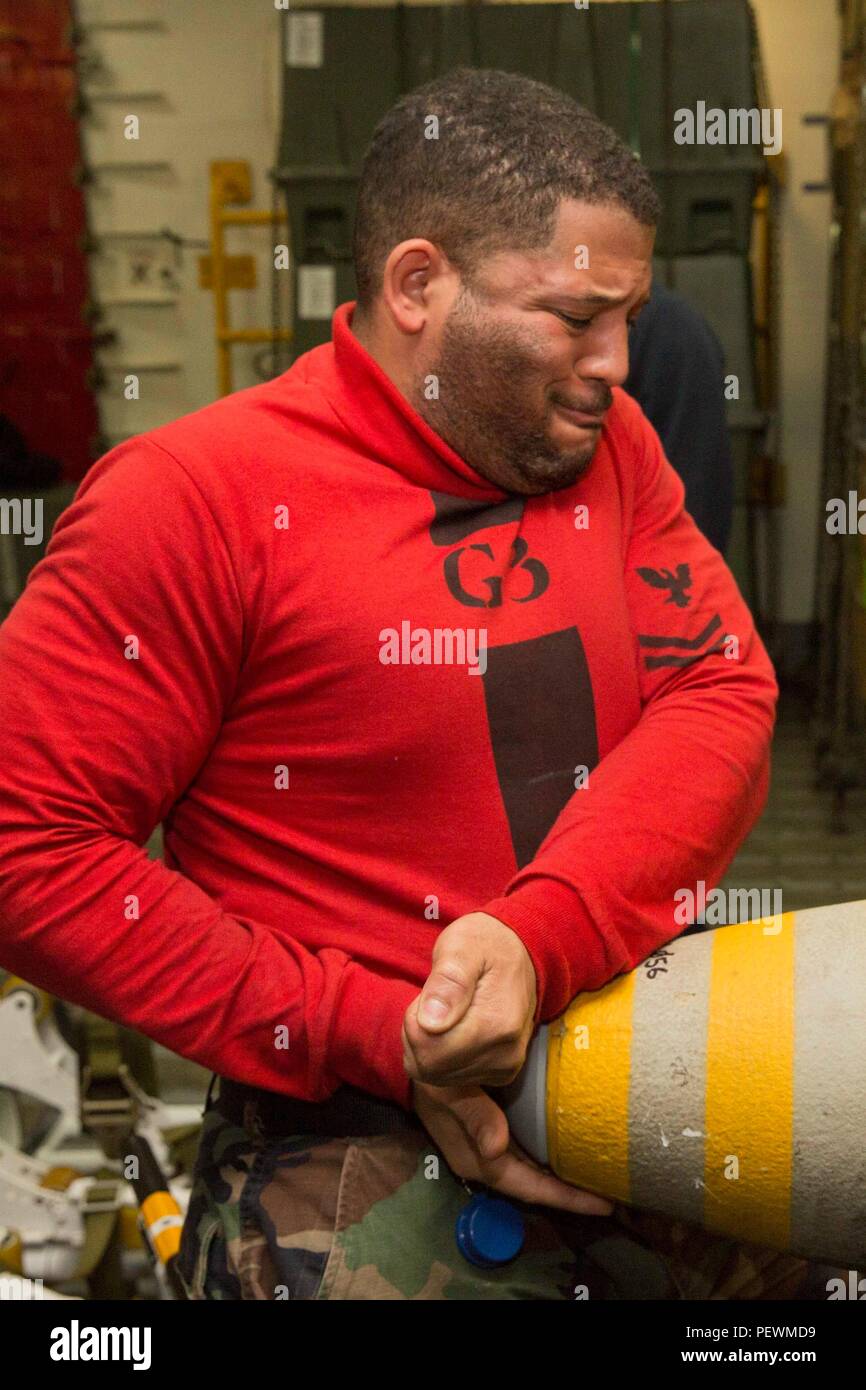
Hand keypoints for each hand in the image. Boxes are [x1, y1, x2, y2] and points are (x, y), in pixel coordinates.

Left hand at [402, 912, 536, 1087]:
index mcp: (497, 1023)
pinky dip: (441, 1055)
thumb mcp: (462, 946)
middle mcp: (505, 1054)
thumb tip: (431, 1023)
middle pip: (429, 1067)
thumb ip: (448, 981)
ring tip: (446, 1011)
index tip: (430, 994)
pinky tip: (454, 1027)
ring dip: (428, 1045)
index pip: (427, 1049)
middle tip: (434, 1001)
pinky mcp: (500, 1073)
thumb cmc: (484, 944)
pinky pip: (449, 1078)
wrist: (520, 952)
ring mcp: (504, 1067)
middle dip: (418, 1035)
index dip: (415, 1021)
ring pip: (435, 1075)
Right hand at [412, 1081, 613, 1215]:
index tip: (604, 1203)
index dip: (566, 1198)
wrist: (417, 1060)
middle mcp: (486, 1161)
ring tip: (603, 1176)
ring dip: (565, 1177)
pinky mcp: (494, 1134)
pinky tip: (574, 1149)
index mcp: (478, 1159)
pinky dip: (552, 1157)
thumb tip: (497, 1147)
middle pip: (536, 1187)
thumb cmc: (433, 1075)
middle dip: (573, 1193)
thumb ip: (474, 1117)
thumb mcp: (448, 1092)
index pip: (528, 1188)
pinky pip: (529, 1154)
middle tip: (617, 1193)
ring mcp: (490, 1149)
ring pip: (534, 1173)